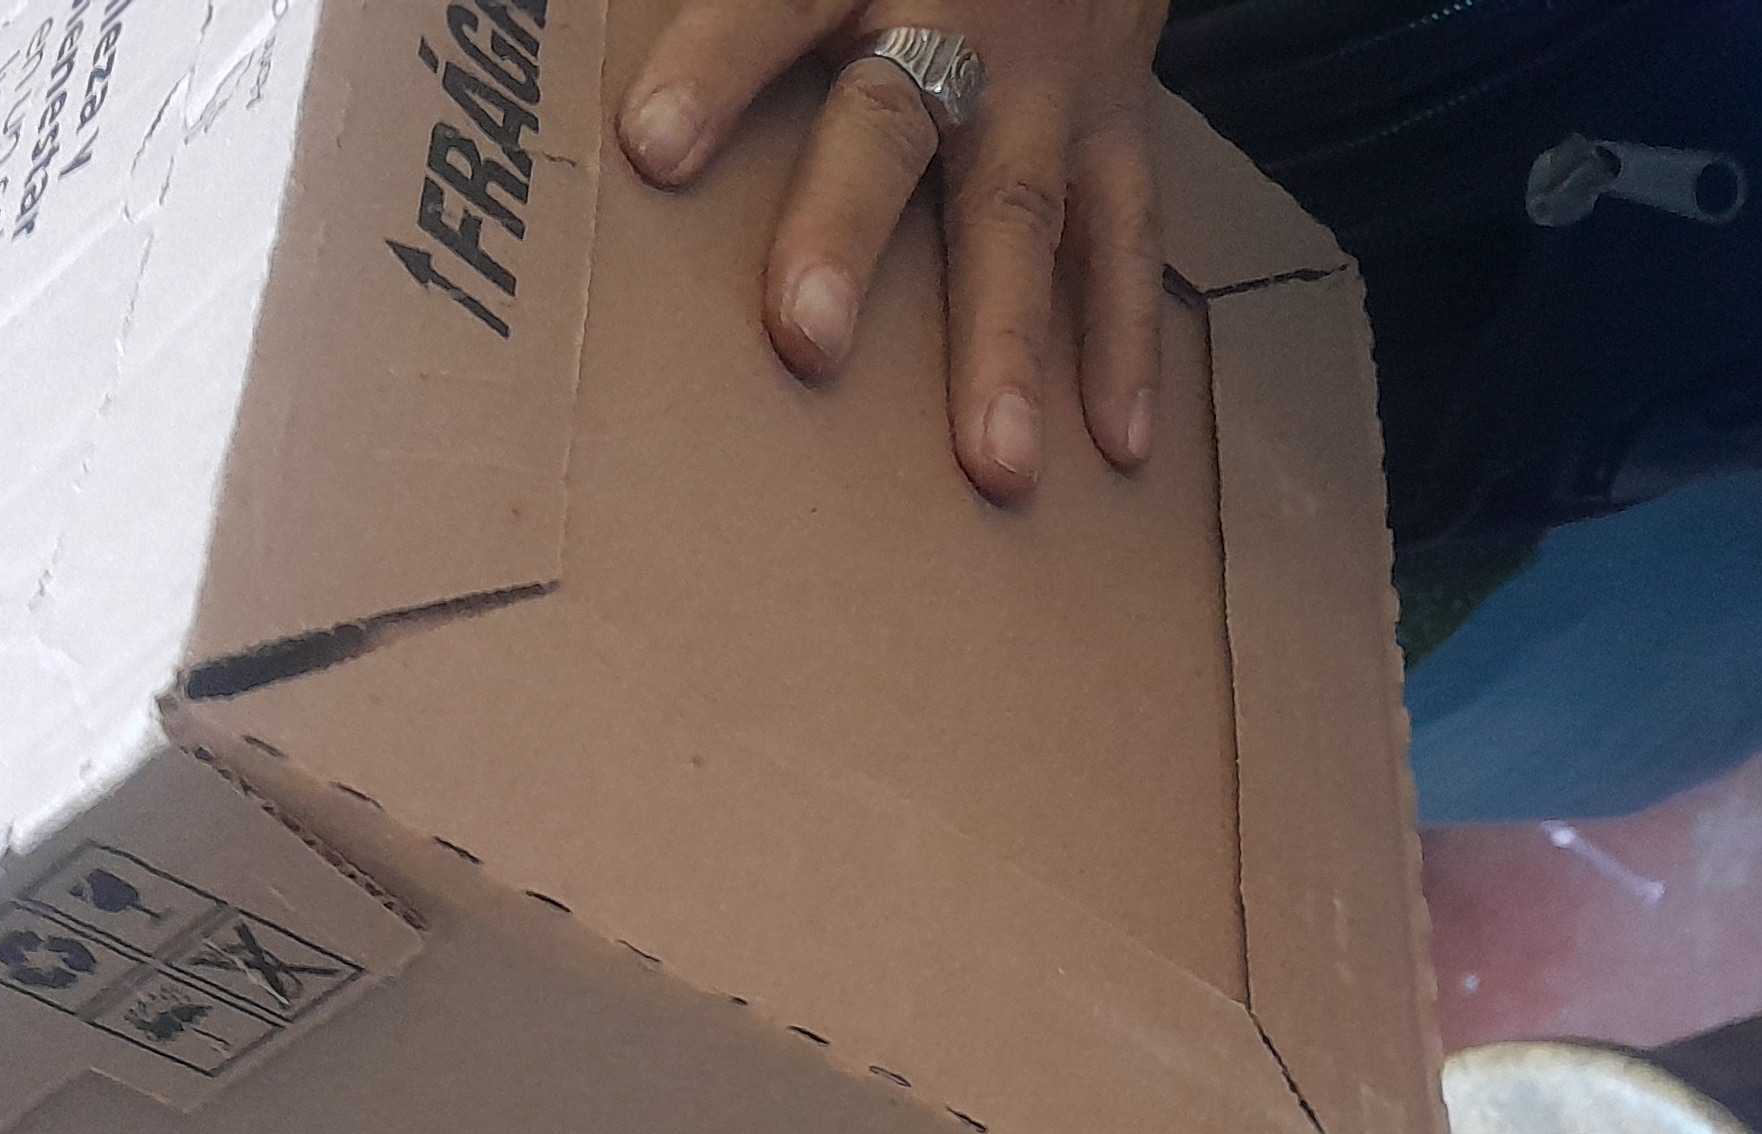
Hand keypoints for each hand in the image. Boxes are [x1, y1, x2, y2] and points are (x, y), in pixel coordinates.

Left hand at [618, 0, 1170, 501]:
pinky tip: (1118, 442)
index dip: (716, 70)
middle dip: (847, 232)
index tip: (651, 146)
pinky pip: (1126, 238)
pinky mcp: (1116, 126)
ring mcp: (1045, 84)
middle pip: (890, 126)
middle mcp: (955, 18)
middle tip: (806, 338)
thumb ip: (749, 9)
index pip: (777, 6)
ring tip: (996, 461)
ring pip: (1019, 211)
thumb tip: (636, 100)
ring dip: (1005, 342)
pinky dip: (1124, 342)